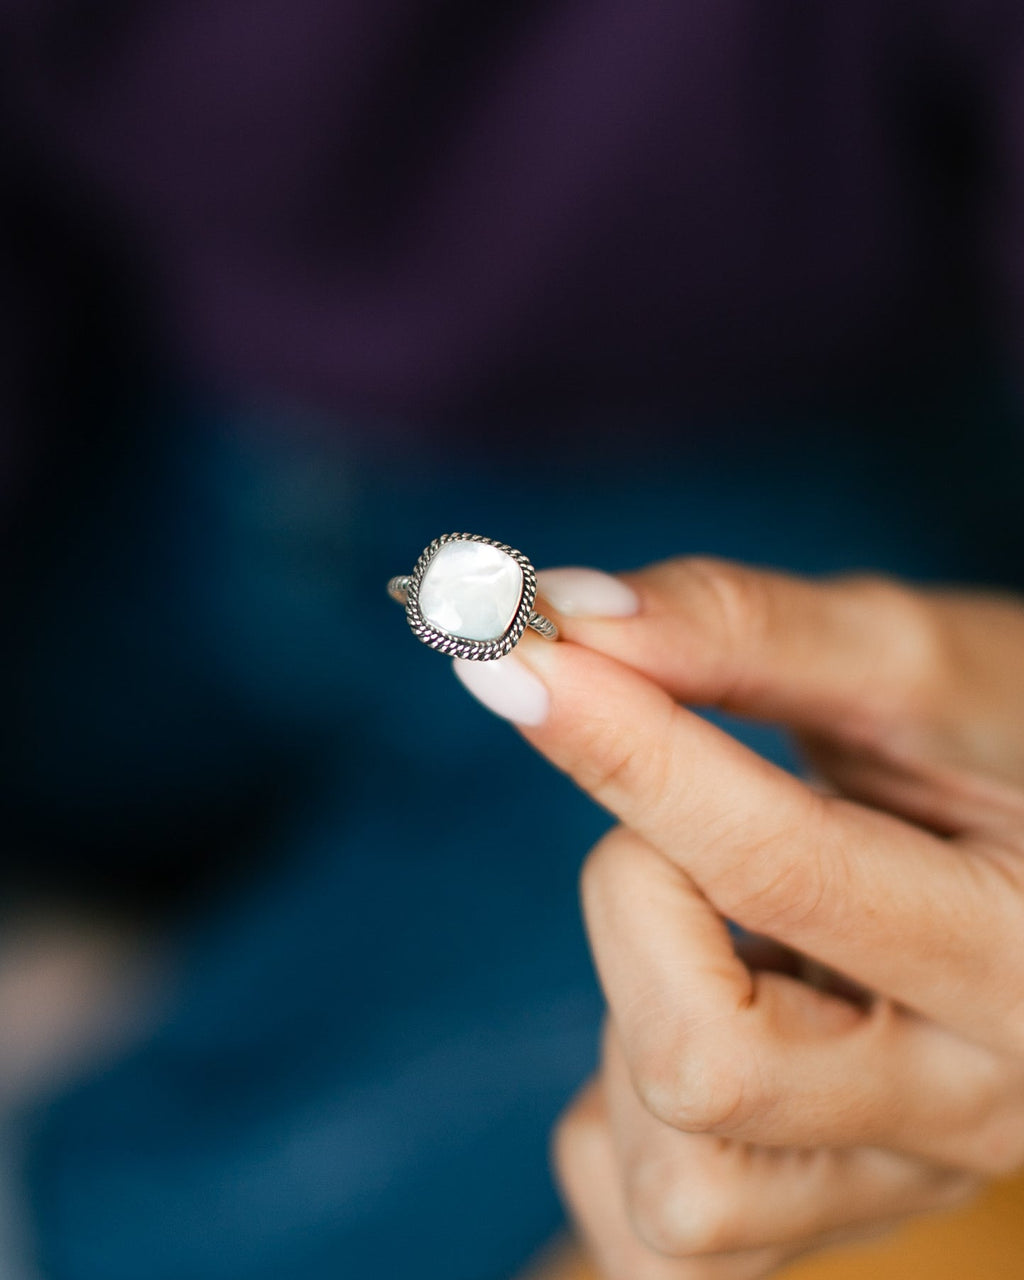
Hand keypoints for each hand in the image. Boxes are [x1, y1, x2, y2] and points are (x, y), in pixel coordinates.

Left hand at [454, 559, 1023, 1277]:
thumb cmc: (1000, 744)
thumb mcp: (914, 666)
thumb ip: (744, 629)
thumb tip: (564, 612)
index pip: (782, 868)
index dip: (624, 749)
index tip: (515, 656)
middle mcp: (970, 1103)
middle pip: (704, 1064)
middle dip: (638, 899)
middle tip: (692, 830)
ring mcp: (891, 1184)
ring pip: (677, 1183)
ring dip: (631, 1018)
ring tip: (718, 933)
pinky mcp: (816, 1224)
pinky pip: (649, 1241)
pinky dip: (616, 1122)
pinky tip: (683, 1017)